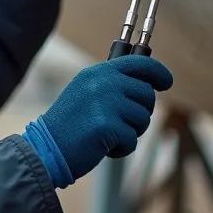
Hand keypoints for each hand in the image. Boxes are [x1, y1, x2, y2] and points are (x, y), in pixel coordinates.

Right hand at [22, 55, 172, 187]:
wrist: (46, 148)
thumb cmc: (68, 125)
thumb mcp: (86, 93)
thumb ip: (112, 84)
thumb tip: (146, 83)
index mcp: (97, 72)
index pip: (139, 63)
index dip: (158, 72)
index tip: (166, 82)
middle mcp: (102, 82)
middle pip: (146, 95)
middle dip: (140, 113)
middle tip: (121, 124)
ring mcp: (106, 102)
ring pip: (142, 118)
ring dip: (130, 132)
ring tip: (107, 135)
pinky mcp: (107, 126)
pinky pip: (132, 139)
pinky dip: (122, 148)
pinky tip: (103, 147)